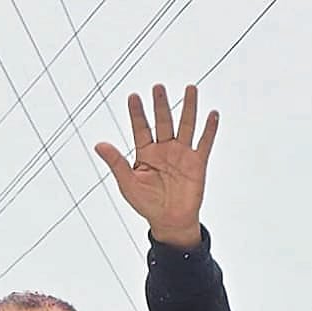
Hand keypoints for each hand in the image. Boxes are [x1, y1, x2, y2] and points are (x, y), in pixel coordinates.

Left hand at [94, 84, 217, 248]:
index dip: (137, 113)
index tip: (133, 97)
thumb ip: (116, 162)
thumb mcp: (127, 184)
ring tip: (190, 88)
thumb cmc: (147, 204)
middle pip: (163, 121)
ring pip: (186, 126)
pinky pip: (204, 143)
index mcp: (146, 153)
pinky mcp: (197, 163)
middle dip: (160, 104)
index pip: (141, 128)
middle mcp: (164, 149)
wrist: (170, 222)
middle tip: (158, 87)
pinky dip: (209, 129)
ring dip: (188, 107)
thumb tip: (99, 145)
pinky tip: (212, 114)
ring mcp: (182, 154)